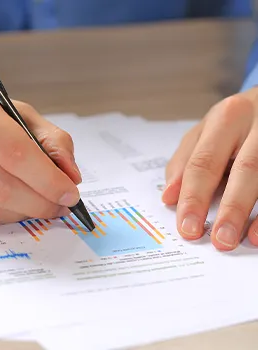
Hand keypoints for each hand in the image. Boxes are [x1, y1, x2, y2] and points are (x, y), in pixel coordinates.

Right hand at [0, 78, 81, 224]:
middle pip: (4, 188)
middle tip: (61, 204)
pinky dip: (4, 213)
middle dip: (42, 203)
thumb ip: (52, 140)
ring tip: (41, 203)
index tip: (71, 194)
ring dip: (25, 212)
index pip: (17, 154)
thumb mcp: (16, 111)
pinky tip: (15, 202)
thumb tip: (71, 176)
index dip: (49, 180)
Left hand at [162, 87, 257, 250]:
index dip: (193, 197)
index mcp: (226, 118)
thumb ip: (185, 160)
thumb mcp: (208, 131)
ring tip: (237, 239)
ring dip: (250, 210)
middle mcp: (257, 123)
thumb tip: (168, 196)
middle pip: (243, 169)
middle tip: (217, 240)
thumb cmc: (236, 121)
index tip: (186, 226)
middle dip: (229, 208)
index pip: (203, 163)